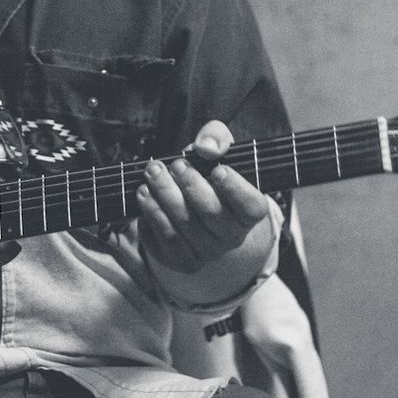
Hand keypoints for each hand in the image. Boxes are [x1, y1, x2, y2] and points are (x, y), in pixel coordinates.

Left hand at [136, 120, 274, 276]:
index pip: (251, 206)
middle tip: (174, 165)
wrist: (192, 206)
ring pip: (183, 226)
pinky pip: (165, 239)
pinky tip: (145, 195)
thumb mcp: (218, 151)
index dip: (236, 189)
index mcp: (248, 211)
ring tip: (153, 173)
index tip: (218, 170)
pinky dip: (152, 214)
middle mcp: (232, 236)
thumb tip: (206, 147)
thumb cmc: (208, 176)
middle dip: (189, 185)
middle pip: (211, 213)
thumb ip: (217, 139)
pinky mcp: (182, 259)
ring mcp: (207, 251)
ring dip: (165, 196)